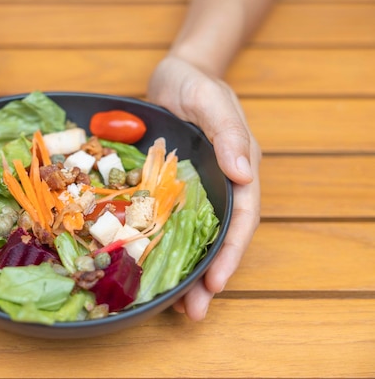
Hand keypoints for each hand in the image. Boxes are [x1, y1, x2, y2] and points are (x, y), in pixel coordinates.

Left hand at [147, 55, 260, 319]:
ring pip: (193, 236)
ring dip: (185, 270)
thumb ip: (227, 132)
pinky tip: (145, 267)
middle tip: (194, 312)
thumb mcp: (211, 100)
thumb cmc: (196, 84)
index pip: (242, 218)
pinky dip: (160, 245)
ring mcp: (193, 190)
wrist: (173, 76)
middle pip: (219, 237)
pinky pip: (166, 221)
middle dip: (209, 275)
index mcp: (237, 169)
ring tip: (174, 307)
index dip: (231, 252)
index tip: (217, 281)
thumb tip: (242, 172)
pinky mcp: (168, 189)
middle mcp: (218, 186)